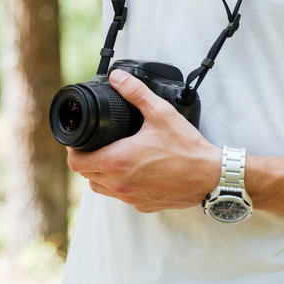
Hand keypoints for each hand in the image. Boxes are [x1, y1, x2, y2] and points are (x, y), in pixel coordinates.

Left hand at [67, 69, 221, 212]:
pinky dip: (120, 184)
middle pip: (86, 175)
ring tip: (111, 157)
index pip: (76, 163)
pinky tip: (133, 170)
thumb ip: (136, 92)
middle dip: (86, 159)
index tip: (79, 141)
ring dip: (100, 174)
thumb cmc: (186, 147)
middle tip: (94, 145)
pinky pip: (121, 196)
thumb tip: (117, 77)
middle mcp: (119, 183)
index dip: (73, 150)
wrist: (209, 176)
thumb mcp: (160, 112)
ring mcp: (131, 197)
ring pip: (101, 188)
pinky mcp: (143, 205)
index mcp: (117, 160)